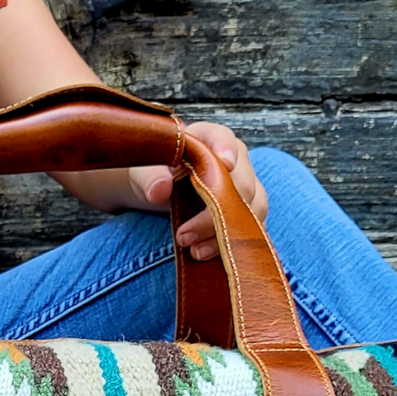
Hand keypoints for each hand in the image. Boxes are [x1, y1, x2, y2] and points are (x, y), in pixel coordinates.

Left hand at [123, 121, 268, 261]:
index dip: (226, 150)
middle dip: (216, 212)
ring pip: (253, 209)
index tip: (226, 163)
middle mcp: (235, 161)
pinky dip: (230, 245)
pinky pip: (250, 229)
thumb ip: (149, 177)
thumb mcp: (143, 172)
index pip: (223, 139)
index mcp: (209, 140)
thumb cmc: (153, 172)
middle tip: (184, 235)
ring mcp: (244, 187)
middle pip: (243, 184)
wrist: (159, 189)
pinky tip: (206, 256)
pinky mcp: (245, 213)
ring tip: (195, 251)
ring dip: (226, 234)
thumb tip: (159, 190)